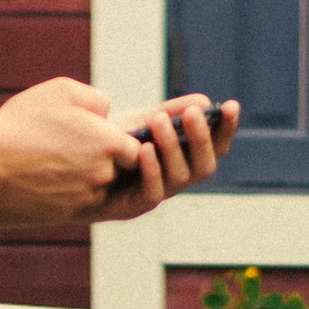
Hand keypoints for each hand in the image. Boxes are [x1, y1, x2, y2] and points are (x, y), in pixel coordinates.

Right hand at [0, 76, 149, 228]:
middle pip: (122, 170)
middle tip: (84, 146)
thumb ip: (97, 99)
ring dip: (90, 177)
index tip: (112, 136)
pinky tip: (50, 174)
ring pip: (102, 188)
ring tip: (61, 159)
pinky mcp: (68, 214)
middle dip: (109, 160)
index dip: (126, 142)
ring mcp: (86, 197)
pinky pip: (82, 201)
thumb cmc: (22, 122)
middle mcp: (104, 174)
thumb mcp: (62, 91)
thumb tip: (108, 112)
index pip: (139, 149)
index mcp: (109, 142)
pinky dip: (72, 190)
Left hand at [93, 92, 239, 222]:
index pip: (216, 145)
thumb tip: (204, 102)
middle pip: (205, 165)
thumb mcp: (143, 122)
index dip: (227, 128)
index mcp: (185, 156)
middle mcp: (178, 177)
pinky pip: (152, 193)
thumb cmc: (115, 141)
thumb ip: (172, 113)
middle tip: (192, 114)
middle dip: (201, 139)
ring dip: (173, 148)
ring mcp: (159, 193)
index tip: (231, 106)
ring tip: (160, 122)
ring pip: (180, 178)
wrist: (77, 164)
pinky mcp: (135, 206)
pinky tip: (144, 149)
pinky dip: (152, 170)